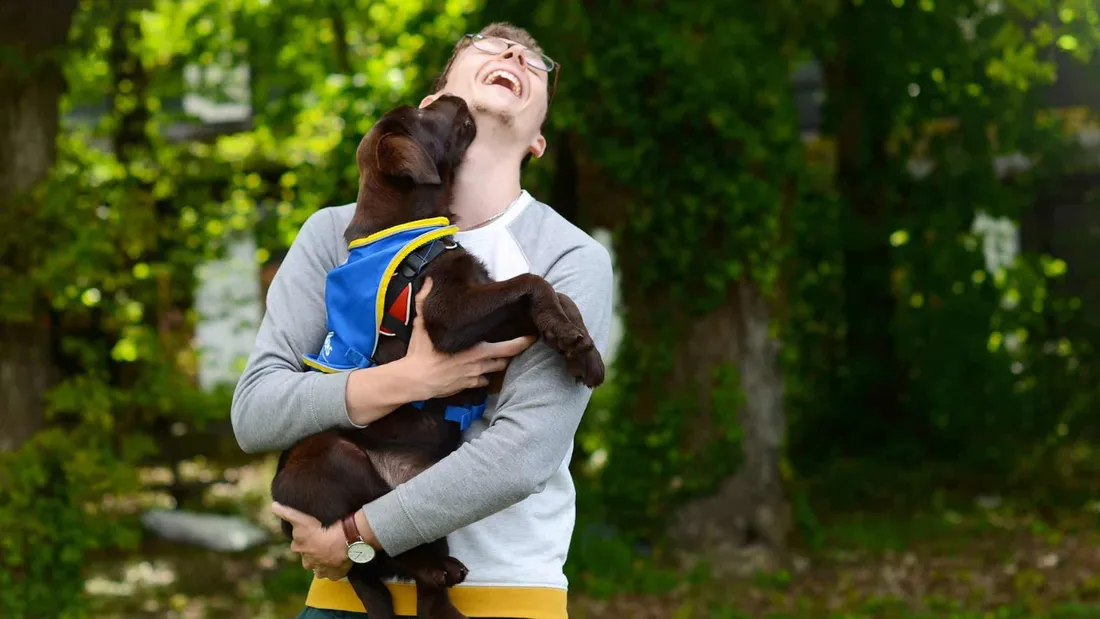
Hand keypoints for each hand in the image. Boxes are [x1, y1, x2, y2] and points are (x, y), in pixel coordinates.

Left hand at [271, 502, 351, 580]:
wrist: (346, 537)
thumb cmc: (322, 526)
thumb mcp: (301, 517)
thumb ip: (286, 512)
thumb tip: (273, 506)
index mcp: (299, 547)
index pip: (298, 544)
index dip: (305, 538)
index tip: (313, 532)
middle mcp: (307, 561)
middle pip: (308, 557)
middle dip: (313, 550)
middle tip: (324, 539)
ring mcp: (320, 569)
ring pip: (319, 567)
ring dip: (323, 561)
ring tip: (333, 550)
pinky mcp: (333, 574)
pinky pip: (332, 574)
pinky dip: (334, 569)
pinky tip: (340, 560)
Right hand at [400, 277, 535, 400]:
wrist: (414, 380)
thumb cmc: (421, 352)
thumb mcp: (421, 323)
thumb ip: (425, 300)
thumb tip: (429, 280)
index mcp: (476, 348)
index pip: (508, 347)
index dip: (522, 342)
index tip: (532, 336)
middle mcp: (480, 363)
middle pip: (506, 359)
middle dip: (514, 353)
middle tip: (522, 344)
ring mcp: (474, 377)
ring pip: (495, 371)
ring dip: (497, 364)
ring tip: (499, 355)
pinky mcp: (467, 387)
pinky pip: (482, 382)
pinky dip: (482, 377)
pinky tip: (479, 370)